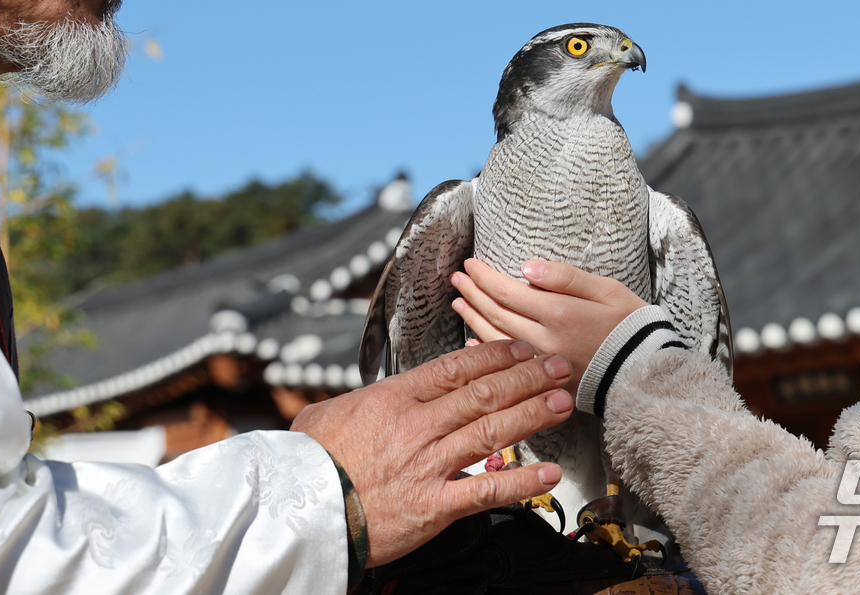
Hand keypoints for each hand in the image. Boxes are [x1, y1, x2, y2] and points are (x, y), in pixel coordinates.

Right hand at [290, 339, 571, 565]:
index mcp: (393, 398)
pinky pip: (486, 491)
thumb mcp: (327, 415)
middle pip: (483, 394)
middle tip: (559, 365)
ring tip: (564, 402)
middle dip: (528, 377)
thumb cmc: (310, 465)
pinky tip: (548, 475)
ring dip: (533, 415)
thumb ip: (362, 401)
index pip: (455, 367)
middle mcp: (417, 426)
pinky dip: (521, 483)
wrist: (296, 514)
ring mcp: (427, 465)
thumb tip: (374, 395)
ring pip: (492, 432)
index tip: (521, 346)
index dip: (495, 354)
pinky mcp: (433, 507)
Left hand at [450, 259, 646, 390]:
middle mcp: (545, 340)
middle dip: (472, 293)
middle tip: (456, 278)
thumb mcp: (606, 289)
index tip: (469, 264)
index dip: (484, 277)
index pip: (507, 292)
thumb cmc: (631, 325)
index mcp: (559, 313)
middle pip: (496, 314)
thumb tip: (527, 267)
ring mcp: (543, 364)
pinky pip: (506, 366)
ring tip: (459, 303)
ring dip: (473, 319)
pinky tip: (472, 343)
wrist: (646, 372)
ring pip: (496, 339)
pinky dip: (485, 352)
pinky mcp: (546, 382)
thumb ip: (566, 277)